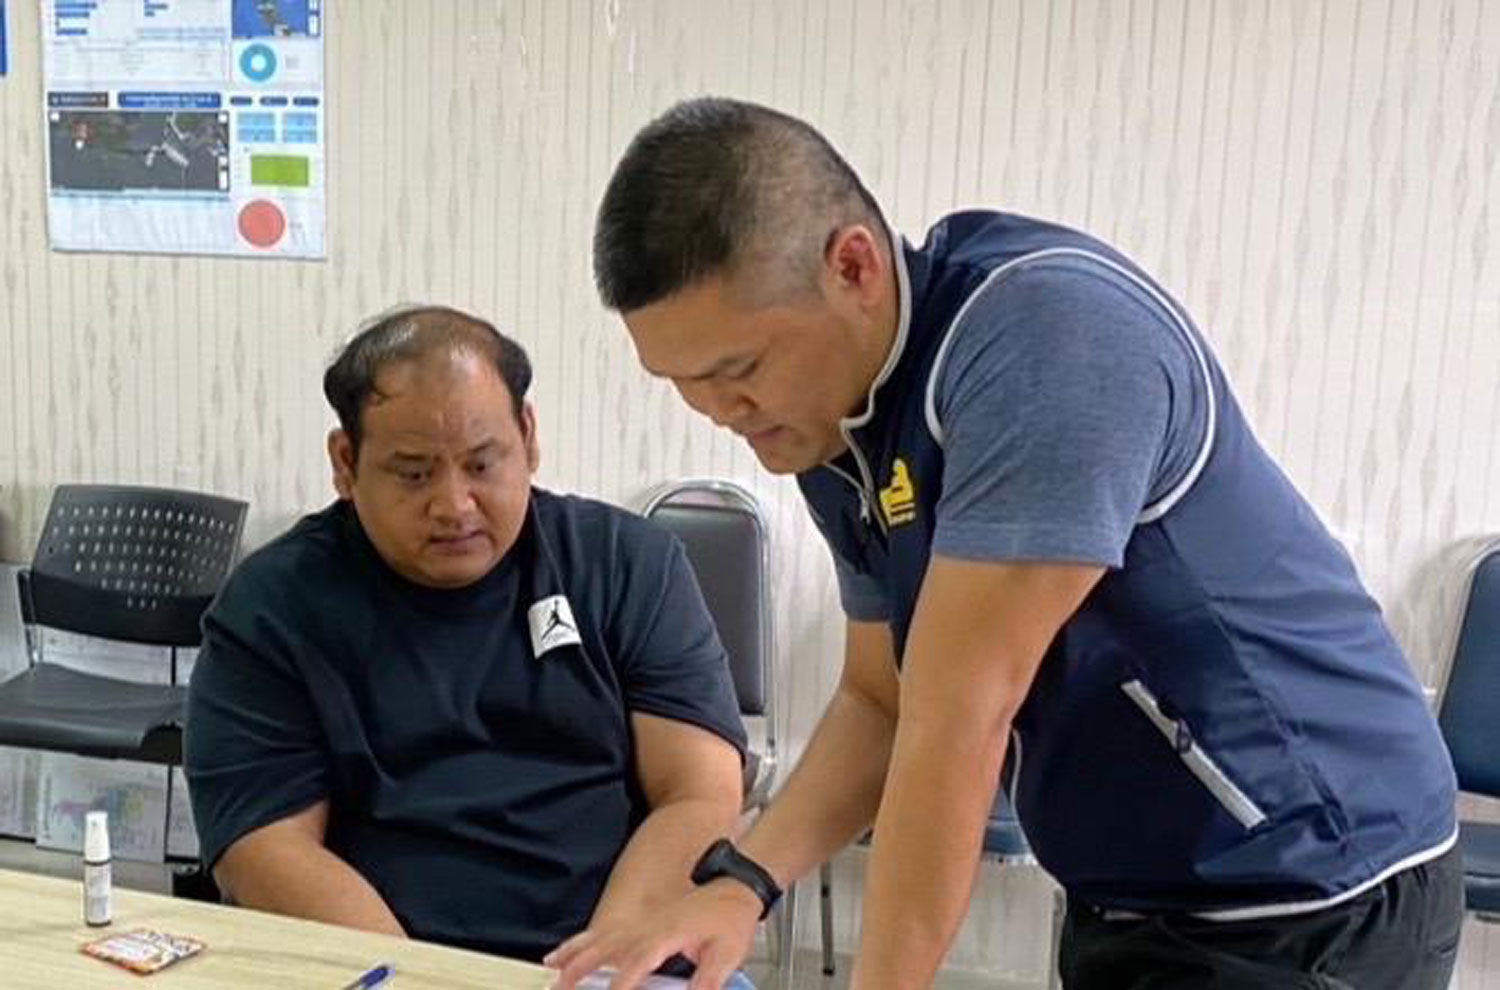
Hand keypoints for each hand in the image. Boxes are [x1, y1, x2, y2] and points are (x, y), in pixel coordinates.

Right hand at [545, 879, 762, 989]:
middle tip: (560, 986)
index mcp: (666, 934)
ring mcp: (640, 923)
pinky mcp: (639, 925)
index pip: (637, 962)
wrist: (735, 889)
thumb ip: (706, 983)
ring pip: (598, 939)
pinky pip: (601, 933)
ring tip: (551, 971)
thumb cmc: (730, 919)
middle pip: (606, 947)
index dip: (621, 983)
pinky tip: (562, 953)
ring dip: (572, 955)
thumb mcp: (726, 955)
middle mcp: (647, 927)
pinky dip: (578, 943)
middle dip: (580, 968)